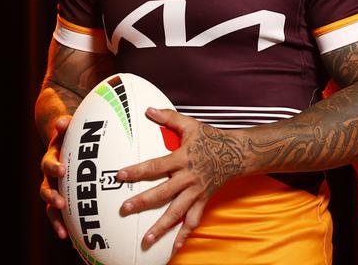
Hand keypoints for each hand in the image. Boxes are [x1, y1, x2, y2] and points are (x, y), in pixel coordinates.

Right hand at [38, 115, 70, 238]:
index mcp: (53, 158)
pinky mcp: (61, 199)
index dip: (54, 167)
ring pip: (50, 206)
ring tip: (64, 231)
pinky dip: (63, 226)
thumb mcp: (70, 128)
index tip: (62, 170)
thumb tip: (63, 121)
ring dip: (56, 218)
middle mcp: (50, 176)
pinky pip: (59, 215)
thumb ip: (66, 125)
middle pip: (45, 188)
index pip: (49, 163)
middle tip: (61, 202)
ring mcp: (54, 189)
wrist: (65, 141)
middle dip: (52, 196)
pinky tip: (70, 239)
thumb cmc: (73, 135)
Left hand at [116, 108, 245, 256]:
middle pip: (162, 192)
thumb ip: (168, 117)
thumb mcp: (190, 125)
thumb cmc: (211, 138)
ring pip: (177, 213)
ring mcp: (196, 192)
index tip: (120, 175)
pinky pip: (193, 221)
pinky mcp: (203, 201)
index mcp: (182, 159)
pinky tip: (173, 248)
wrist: (237, 154)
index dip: (138, 170)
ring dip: (161, 227)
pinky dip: (184, 235)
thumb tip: (148, 110)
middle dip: (142, 202)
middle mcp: (188, 178)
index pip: (155, 165)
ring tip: (147, 240)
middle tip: (125, 209)